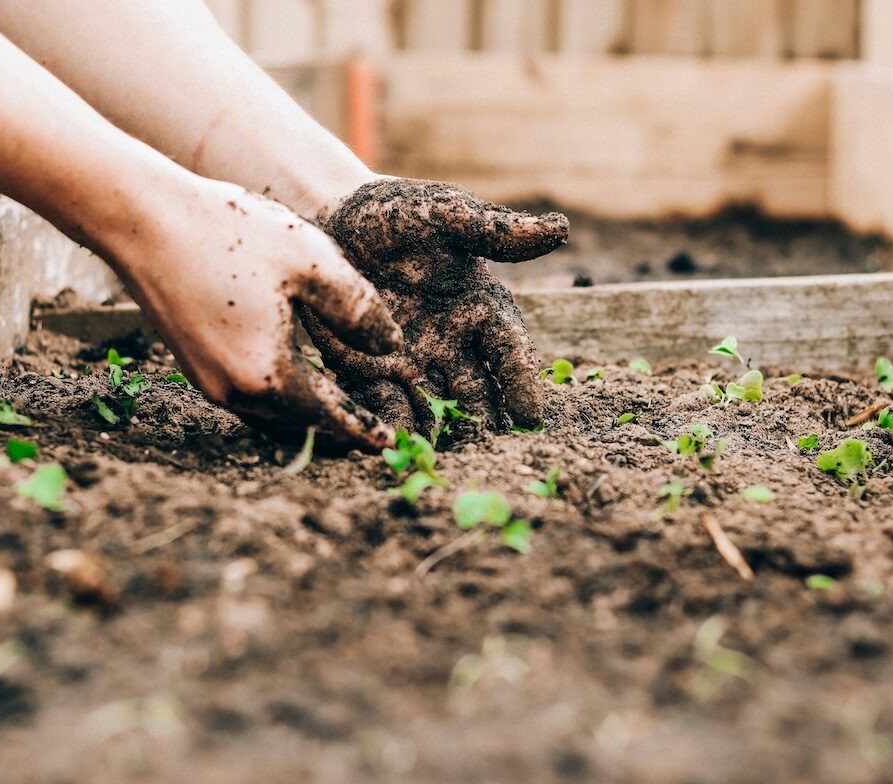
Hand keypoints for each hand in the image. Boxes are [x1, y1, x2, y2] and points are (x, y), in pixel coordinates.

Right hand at [113, 177, 402, 449]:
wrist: (143, 219)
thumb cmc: (229, 233)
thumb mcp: (312, 261)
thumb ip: (359, 309)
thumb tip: (391, 346)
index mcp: (268, 375)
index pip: (329, 418)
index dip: (363, 430)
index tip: (391, 443)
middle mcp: (234, 392)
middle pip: (299, 427)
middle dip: (338, 431)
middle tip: (373, 433)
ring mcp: (208, 381)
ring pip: (271, 417)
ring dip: (308, 418)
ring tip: (342, 411)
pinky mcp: (193, 365)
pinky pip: (248, 398)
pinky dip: (280, 399)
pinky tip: (296, 380)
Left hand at [301, 178, 568, 434]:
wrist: (332, 219)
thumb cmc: (397, 213)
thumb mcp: (445, 214)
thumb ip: (494, 230)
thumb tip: (560, 229)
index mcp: (481, 308)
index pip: (510, 351)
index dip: (522, 382)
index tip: (531, 415)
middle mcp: (453, 344)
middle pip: (478, 392)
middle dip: (485, 423)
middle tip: (492, 454)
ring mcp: (413, 363)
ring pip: (436, 408)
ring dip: (442, 435)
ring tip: (445, 462)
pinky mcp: (370, 372)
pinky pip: (386, 406)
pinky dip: (393, 427)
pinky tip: (395, 448)